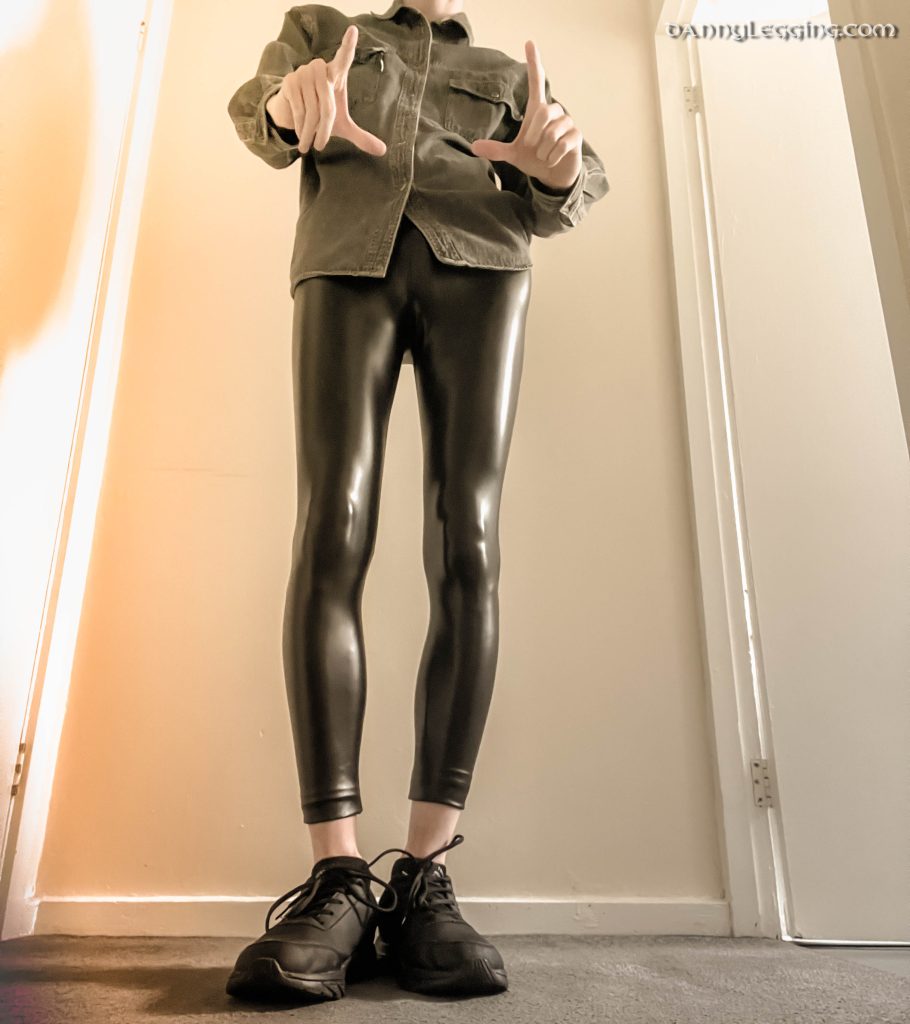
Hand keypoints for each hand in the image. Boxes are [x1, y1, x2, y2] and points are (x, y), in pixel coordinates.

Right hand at [266, 25, 385, 155]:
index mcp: (336, 74)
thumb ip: (361, 136)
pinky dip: (300, 126)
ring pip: (313, 110)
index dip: (348, 45)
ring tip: (307, 144)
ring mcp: (303, 73)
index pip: (344, 58)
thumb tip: (383, 151)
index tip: (352, 30)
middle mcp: (320, 69)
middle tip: (320, 146)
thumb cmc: (321, 115)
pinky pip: (299, 109)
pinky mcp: (290, 82)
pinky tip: (299, 132)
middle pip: (328, 106)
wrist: (292, 113)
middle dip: (324, 130)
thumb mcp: (342, 126)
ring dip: (310, 132)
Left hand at [470, 40, 582, 191]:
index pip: (536, 81)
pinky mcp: (576, 136)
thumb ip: (496, 150)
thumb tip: (473, 147)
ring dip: (542, 149)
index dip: (534, 63)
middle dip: (533, 133)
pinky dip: (552, 157)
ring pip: (552, 131)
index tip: (529, 42)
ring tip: (543, 155)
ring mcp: (567, 123)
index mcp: (537, 110)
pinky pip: (561, 144)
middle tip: (531, 147)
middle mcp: (553, 112)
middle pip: (543, 111)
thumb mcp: (514, 155)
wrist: (553, 175)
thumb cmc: (535, 159)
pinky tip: (552, 160)